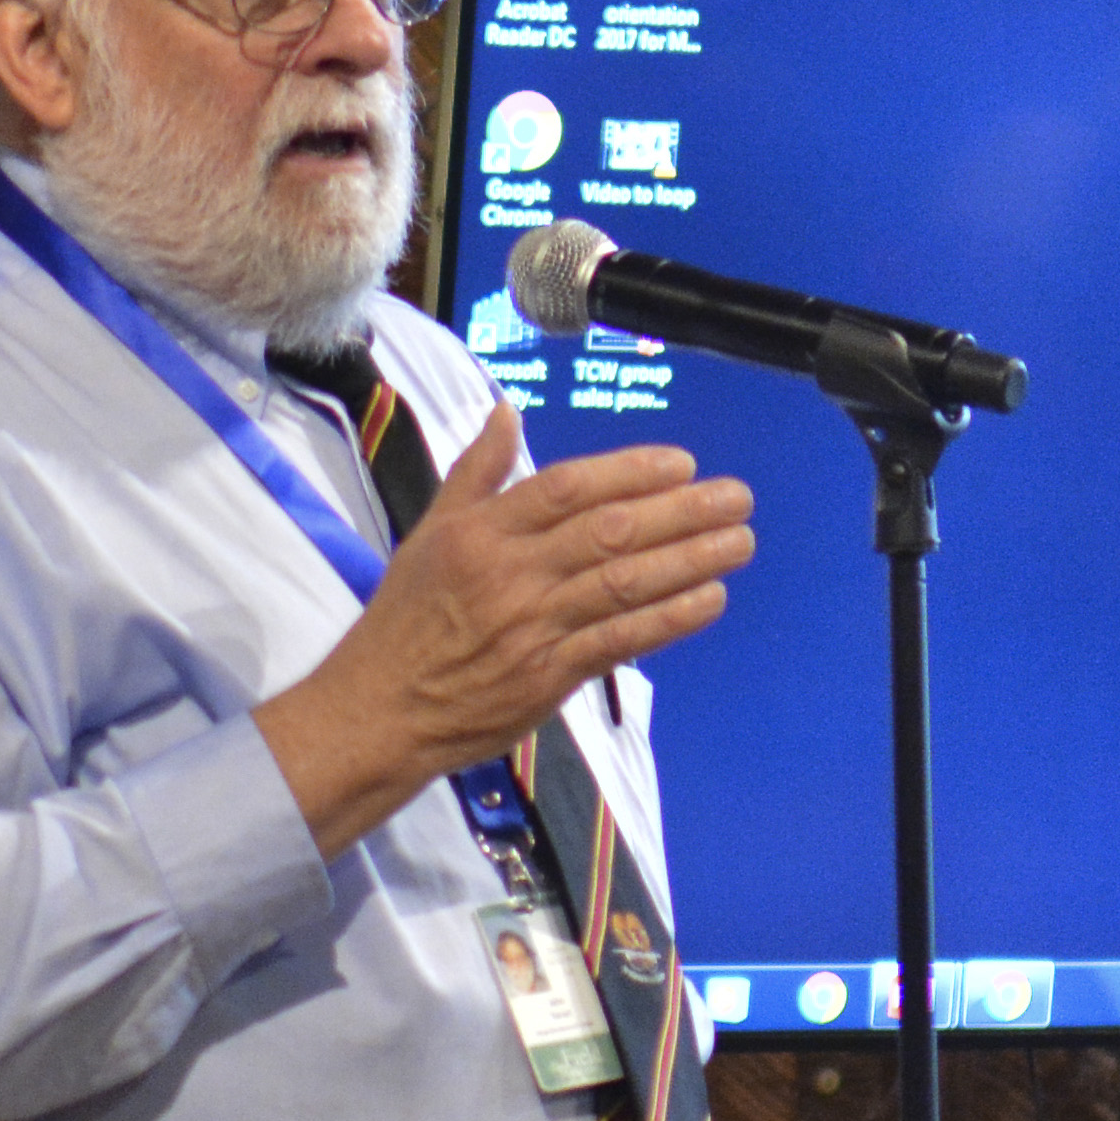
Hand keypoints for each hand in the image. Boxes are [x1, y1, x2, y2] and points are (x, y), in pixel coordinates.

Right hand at [252, 410, 753, 851]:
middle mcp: (510, 573)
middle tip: (735, 497)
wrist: (380, 709)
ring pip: (623, 583)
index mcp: (480, 532)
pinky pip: (621, 640)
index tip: (681, 463)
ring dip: (689, 560)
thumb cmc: (405, 619)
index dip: (630, 472)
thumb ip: (476, 471)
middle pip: (608, 531)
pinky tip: (710, 599)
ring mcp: (532, 626)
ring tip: (739, 541)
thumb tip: (506, 411)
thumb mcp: (430, 532)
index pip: (567, 487)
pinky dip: (669, 619)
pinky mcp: (549, 676)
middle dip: (680, 512)